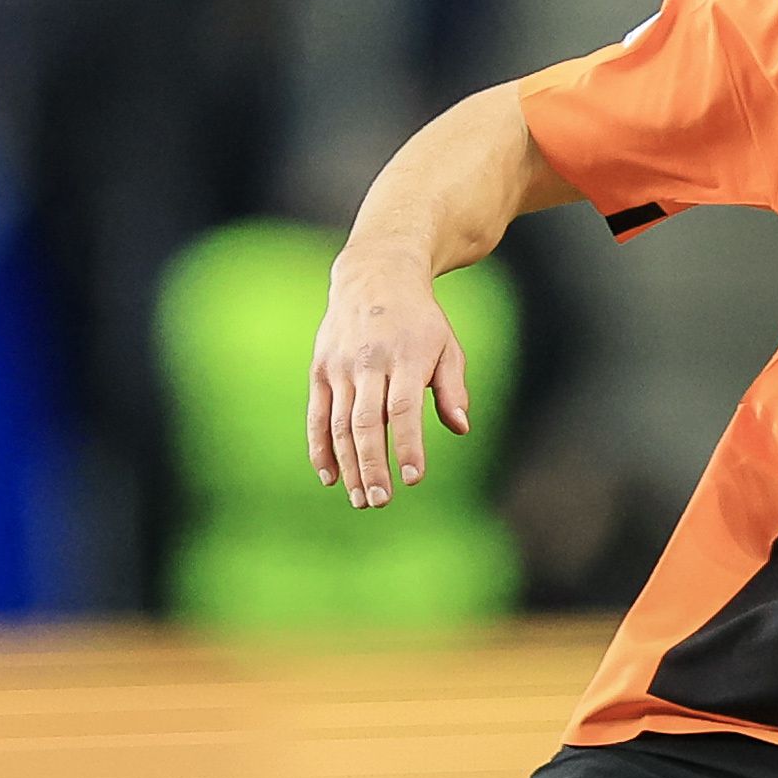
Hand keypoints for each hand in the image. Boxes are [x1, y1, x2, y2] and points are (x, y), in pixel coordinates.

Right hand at [310, 252, 471, 509]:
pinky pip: (317, 415)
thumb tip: (460, 427)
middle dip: (372, 465)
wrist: (375, 275)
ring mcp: (340, 366)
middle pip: (366, 422)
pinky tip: (330, 477)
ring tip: (361, 499)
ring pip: (340, 424)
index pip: (403, 409)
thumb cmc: (420, 319)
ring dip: (349, 465)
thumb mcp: (446, 345)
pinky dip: (320, 448)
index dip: (407, 446)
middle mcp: (369, 362)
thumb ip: (452, 388)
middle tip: (380, 502)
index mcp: (405, 357)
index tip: (413, 478)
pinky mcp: (320, 369)